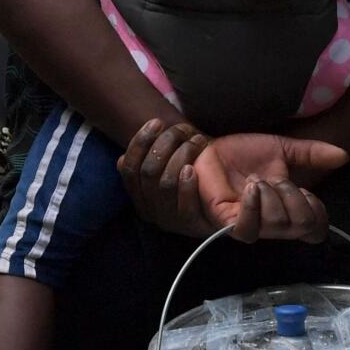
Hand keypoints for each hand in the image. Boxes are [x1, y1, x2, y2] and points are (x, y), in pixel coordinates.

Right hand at [118, 120, 214, 236]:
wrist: (227, 201)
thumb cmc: (195, 175)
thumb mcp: (168, 167)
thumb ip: (148, 161)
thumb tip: (121, 160)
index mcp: (139, 197)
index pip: (128, 168)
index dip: (140, 143)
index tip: (157, 122)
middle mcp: (150, 212)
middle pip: (147, 172)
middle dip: (164, 144)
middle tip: (182, 130)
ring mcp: (170, 222)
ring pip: (165, 184)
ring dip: (180, 157)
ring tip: (196, 141)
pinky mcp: (192, 228)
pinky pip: (184, 207)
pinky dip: (186, 185)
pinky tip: (193, 169)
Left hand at [192, 132, 347, 243]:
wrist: (211, 148)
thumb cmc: (245, 153)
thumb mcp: (283, 148)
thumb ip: (312, 153)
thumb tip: (343, 155)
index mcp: (287, 209)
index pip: (315, 230)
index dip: (318, 213)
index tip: (306, 191)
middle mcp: (271, 223)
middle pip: (299, 225)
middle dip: (293, 196)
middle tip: (276, 180)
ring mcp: (249, 224)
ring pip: (276, 226)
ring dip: (271, 198)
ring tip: (256, 180)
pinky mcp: (225, 221)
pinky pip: (245, 228)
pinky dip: (253, 206)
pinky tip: (250, 187)